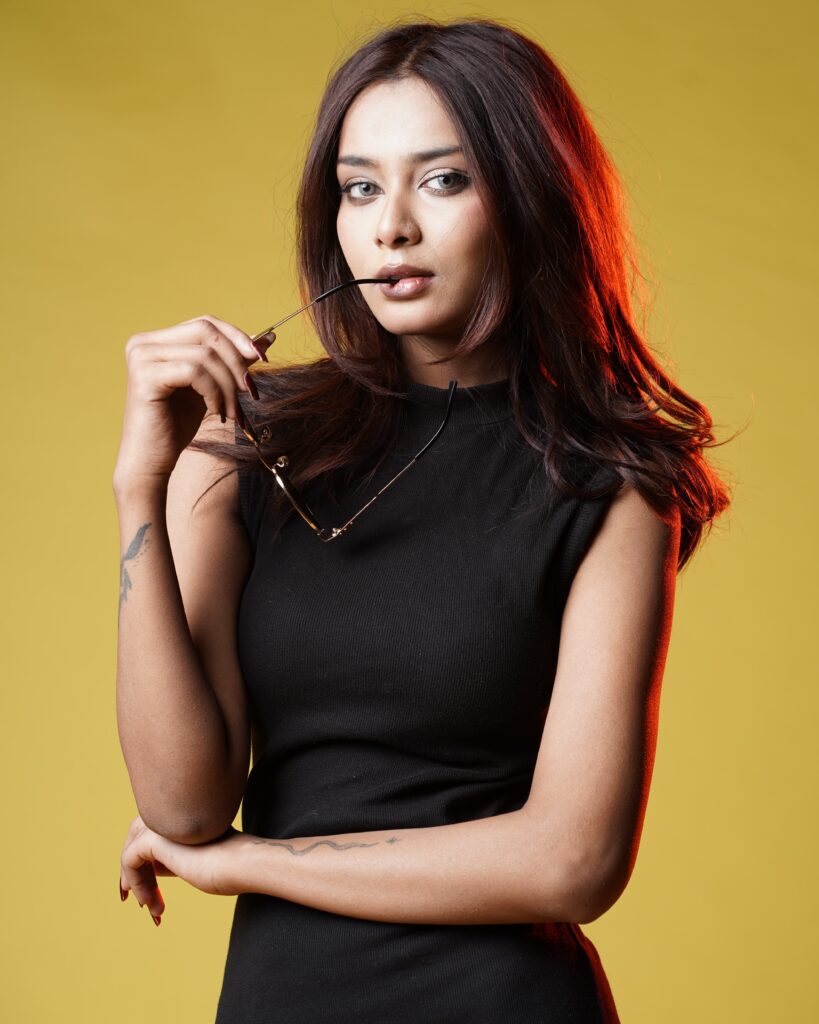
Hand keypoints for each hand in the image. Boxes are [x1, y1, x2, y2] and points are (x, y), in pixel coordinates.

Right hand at [113, 314, 274, 491]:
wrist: (151, 460)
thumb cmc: (177, 425)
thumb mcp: (211, 386)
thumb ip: (231, 361)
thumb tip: (267, 338)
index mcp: (157, 340)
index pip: (206, 323)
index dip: (237, 337)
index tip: (262, 358)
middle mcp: (144, 343)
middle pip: (206, 331)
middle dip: (236, 361)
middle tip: (251, 390)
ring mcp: (141, 357)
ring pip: (204, 354)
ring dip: (228, 384)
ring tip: (233, 411)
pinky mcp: (145, 376)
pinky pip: (194, 372)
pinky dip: (214, 392)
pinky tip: (216, 412)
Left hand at [119, 815, 246, 925]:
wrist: (244, 863)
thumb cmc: (230, 866)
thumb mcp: (195, 860)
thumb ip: (175, 857)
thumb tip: (153, 870)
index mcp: (181, 814)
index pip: (151, 834)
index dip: (147, 865)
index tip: (151, 896)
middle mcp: (169, 812)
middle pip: (136, 838)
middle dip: (134, 872)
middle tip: (142, 903)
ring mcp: (160, 822)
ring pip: (131, 851)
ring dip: (137, 883)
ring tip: (152, 908)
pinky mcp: (153, 838)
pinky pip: (129, 861)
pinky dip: (136, 884)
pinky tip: (150, 903)